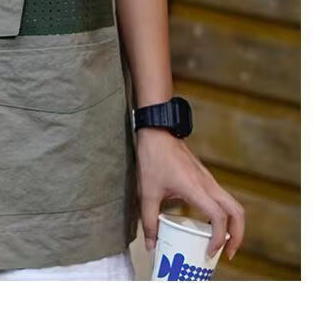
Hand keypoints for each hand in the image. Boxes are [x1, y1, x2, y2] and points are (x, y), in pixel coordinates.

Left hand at [136, 128, 244, 259]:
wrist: (157, 131)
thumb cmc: (152, 158)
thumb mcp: (146, 192)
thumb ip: (149, 221)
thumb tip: (150, 246)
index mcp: (195, 188)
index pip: (219, 217)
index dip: (219, 238)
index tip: (209, 252)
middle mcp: (208, 184)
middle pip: (237, 212)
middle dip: (237, 235)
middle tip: (228, 253)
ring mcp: (209, 179)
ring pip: (233, 204)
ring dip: (233, 225)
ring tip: (222, 243)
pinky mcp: (205, 177)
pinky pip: (223, 198)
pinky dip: (224, 214)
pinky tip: (210, 224)